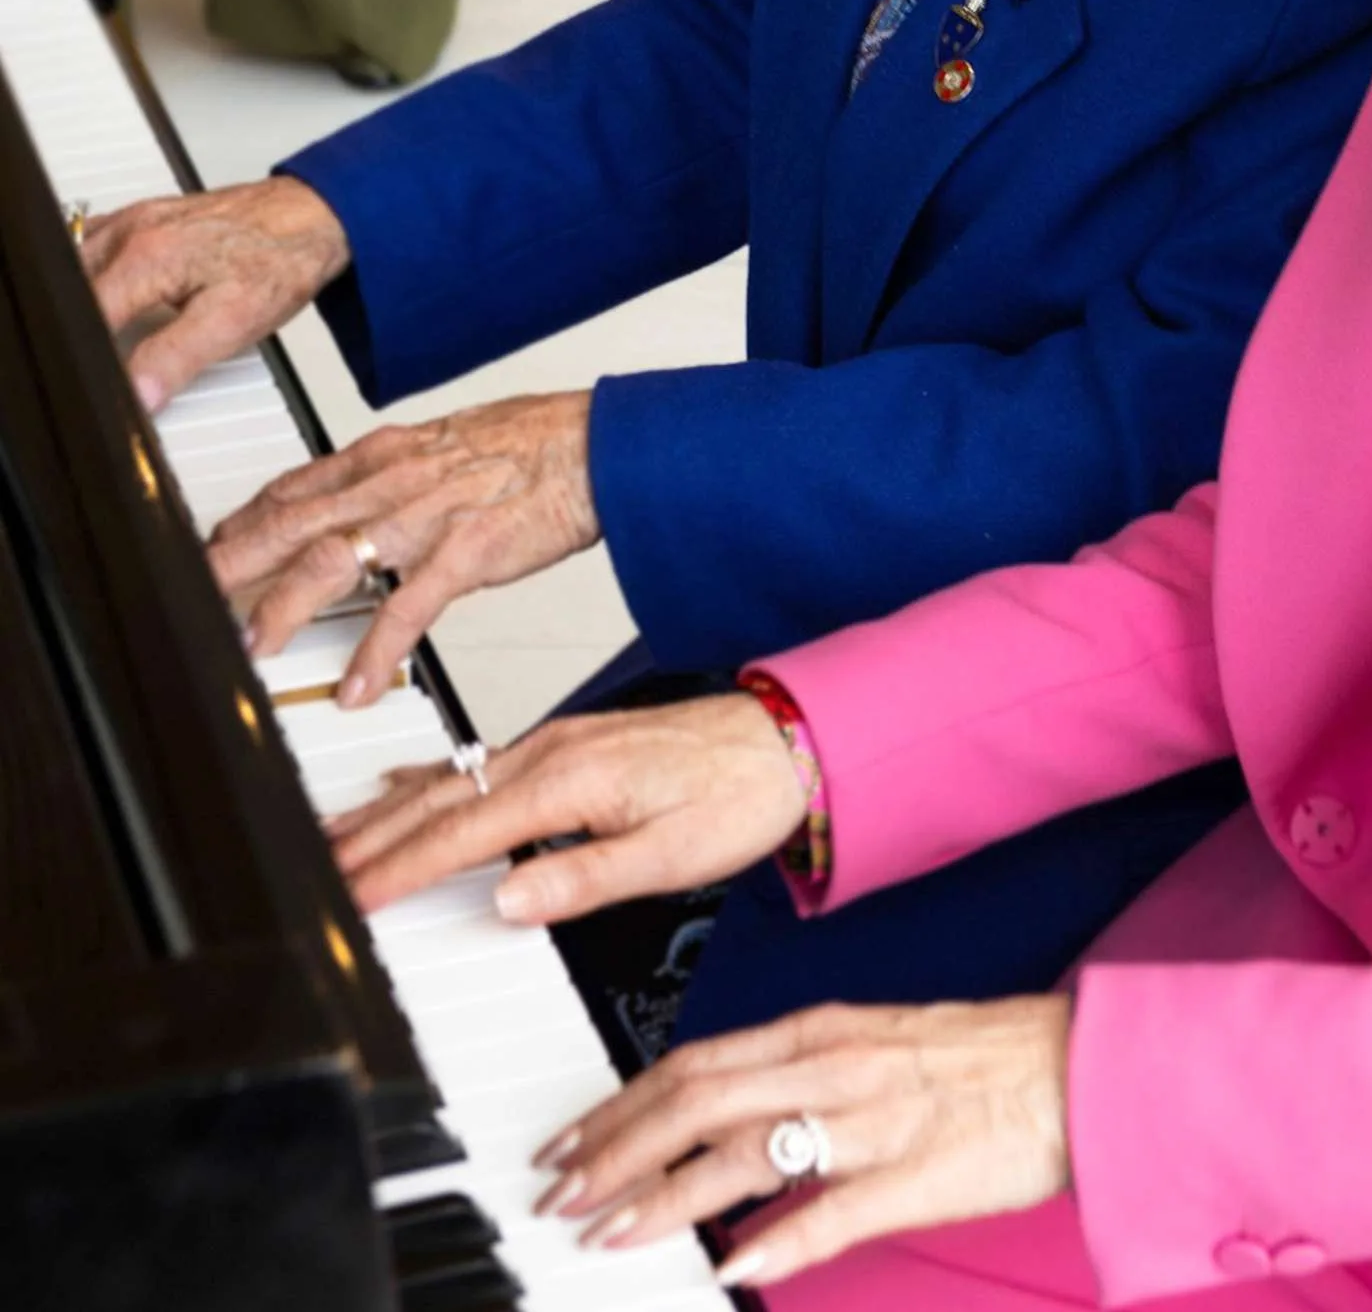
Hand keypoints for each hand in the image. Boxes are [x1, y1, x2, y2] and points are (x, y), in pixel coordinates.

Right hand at [84, 177, 350, 410]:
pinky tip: (109, 299)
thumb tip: (135, 395)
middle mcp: (131, 233)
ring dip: (80, 302)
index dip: (85, 361)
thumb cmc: (281, 261)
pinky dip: (91, 274)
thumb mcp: (233, 321)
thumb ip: (175, 358)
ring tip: (101, 338)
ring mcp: (135, 221)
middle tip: (94, 366)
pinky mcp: (144, 218)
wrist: (313, 216)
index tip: (93, 386)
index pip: (85, 320)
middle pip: (71, 292)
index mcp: (145, 260)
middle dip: (76, 332)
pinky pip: (94, 245)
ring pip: (75, 266)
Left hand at [210, 392, 598, 704]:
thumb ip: (397, 468)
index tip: (214, 548)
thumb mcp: (449, 440)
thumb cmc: (537, 443)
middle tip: (195, 600)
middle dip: (234, 563)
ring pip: (334, 559)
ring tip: (253, 649)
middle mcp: (396, 480)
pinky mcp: (469, 551)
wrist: (601, 444)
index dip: (246, 521)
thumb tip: (361, 488)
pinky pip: (409, 607)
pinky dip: (375, 650)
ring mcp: (429, 515)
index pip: (296, 486)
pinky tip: (357, 687)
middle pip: (293, 522)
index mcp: (389, 453)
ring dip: (285, 607)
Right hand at [330, 693, 805, 917]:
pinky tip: (404, 789)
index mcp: (570, 779)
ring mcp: (558, 743)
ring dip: (388, 812)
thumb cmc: (739, 794)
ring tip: (335, 839)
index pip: (463, 835)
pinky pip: (479, 766)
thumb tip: (508, 899)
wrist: (787, 740)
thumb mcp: (672, 853)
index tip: (351, 895)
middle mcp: (553, 751)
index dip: (398, 869)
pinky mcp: (569, 746)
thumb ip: (584, 876)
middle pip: (441, 803)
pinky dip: (429, 782)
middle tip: (315, 873)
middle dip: (372, 840)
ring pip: (452, 782)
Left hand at [531, 996, 1072, 1288]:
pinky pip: (834, 1211)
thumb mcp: (870, 1045)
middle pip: (697, 1100)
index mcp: (821, 1032)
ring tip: (610, 1232)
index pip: (692, 1064)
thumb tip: (721, 1116)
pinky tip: (730, 1268)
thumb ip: (795, 1077)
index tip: (571, 1145)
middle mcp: (833, 1067)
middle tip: (561, 1193)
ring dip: (665, 1196)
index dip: (620, 1106)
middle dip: (615, 1150)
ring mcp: (871, 1121)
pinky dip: (776, 1241)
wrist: (1071, 1065)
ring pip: (745, 1150)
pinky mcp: (916, 1176)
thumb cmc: (977, 1060)